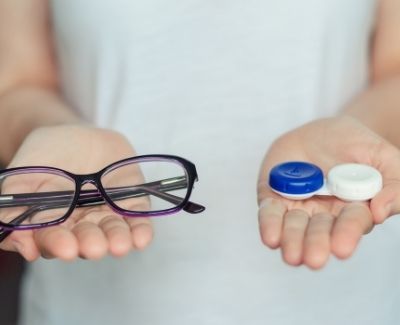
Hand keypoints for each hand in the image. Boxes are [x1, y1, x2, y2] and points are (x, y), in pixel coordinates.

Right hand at [0, 125, 152, 260]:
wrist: (74, 132)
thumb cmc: (44, 156)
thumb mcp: (21, 177)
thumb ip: (12, 209)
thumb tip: (19, 244)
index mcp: (54, 223)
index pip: (54, 239)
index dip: (58, 244)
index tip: (65, 248)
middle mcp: (82, 224)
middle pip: (87, 239)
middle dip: (91, 243)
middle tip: (94, 247)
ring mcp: (108, 213)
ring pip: (114, 232)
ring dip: (117, 240)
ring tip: (119, 246)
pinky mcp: (131, 202)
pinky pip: (138, 219)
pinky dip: (141, 230)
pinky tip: (141, 238)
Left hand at [257, 116, 399, 268]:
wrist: (325, 130)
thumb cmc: (358, 146)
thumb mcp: (384, 158)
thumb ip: (393, 185)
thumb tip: (380, 210)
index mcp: (353, 209)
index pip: (351, 224)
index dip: (347, 234)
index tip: (342, 248)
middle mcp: (324, 213)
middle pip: (319, 231)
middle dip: (316, 244)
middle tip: (313, 259)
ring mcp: (297, 206)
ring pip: (293, 227)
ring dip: (292, 241)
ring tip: (292, 256)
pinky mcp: (274, 196)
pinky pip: (270, 211)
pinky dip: (269, 223)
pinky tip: (271, 237)